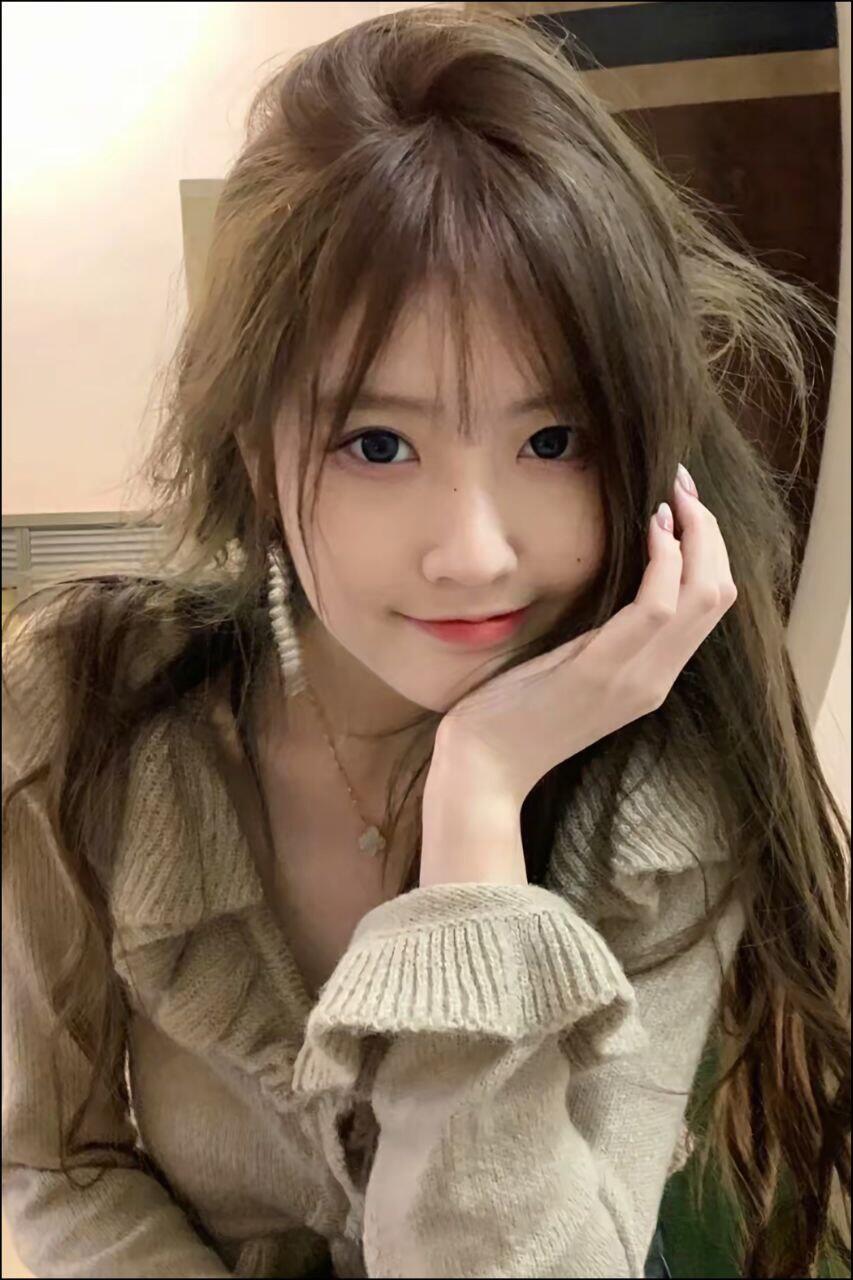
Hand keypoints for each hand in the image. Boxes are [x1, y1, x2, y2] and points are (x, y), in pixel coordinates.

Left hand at [433, 468, 737, 811]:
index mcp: (651, 678)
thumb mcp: (570, 669)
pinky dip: (664, 562)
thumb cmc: (515, 714)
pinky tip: (652, 530)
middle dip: (710, 533)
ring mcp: (634, 679)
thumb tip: (609, 590)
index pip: (710, 606)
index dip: (709, 550)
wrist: (484, 768)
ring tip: (675, 497)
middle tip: (686, 486)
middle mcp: (654, 680)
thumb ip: (600, 637)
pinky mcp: (601, 671)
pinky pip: (655, 608)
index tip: (686, 506)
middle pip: (718, 595)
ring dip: (696, 536)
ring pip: (702, 597)